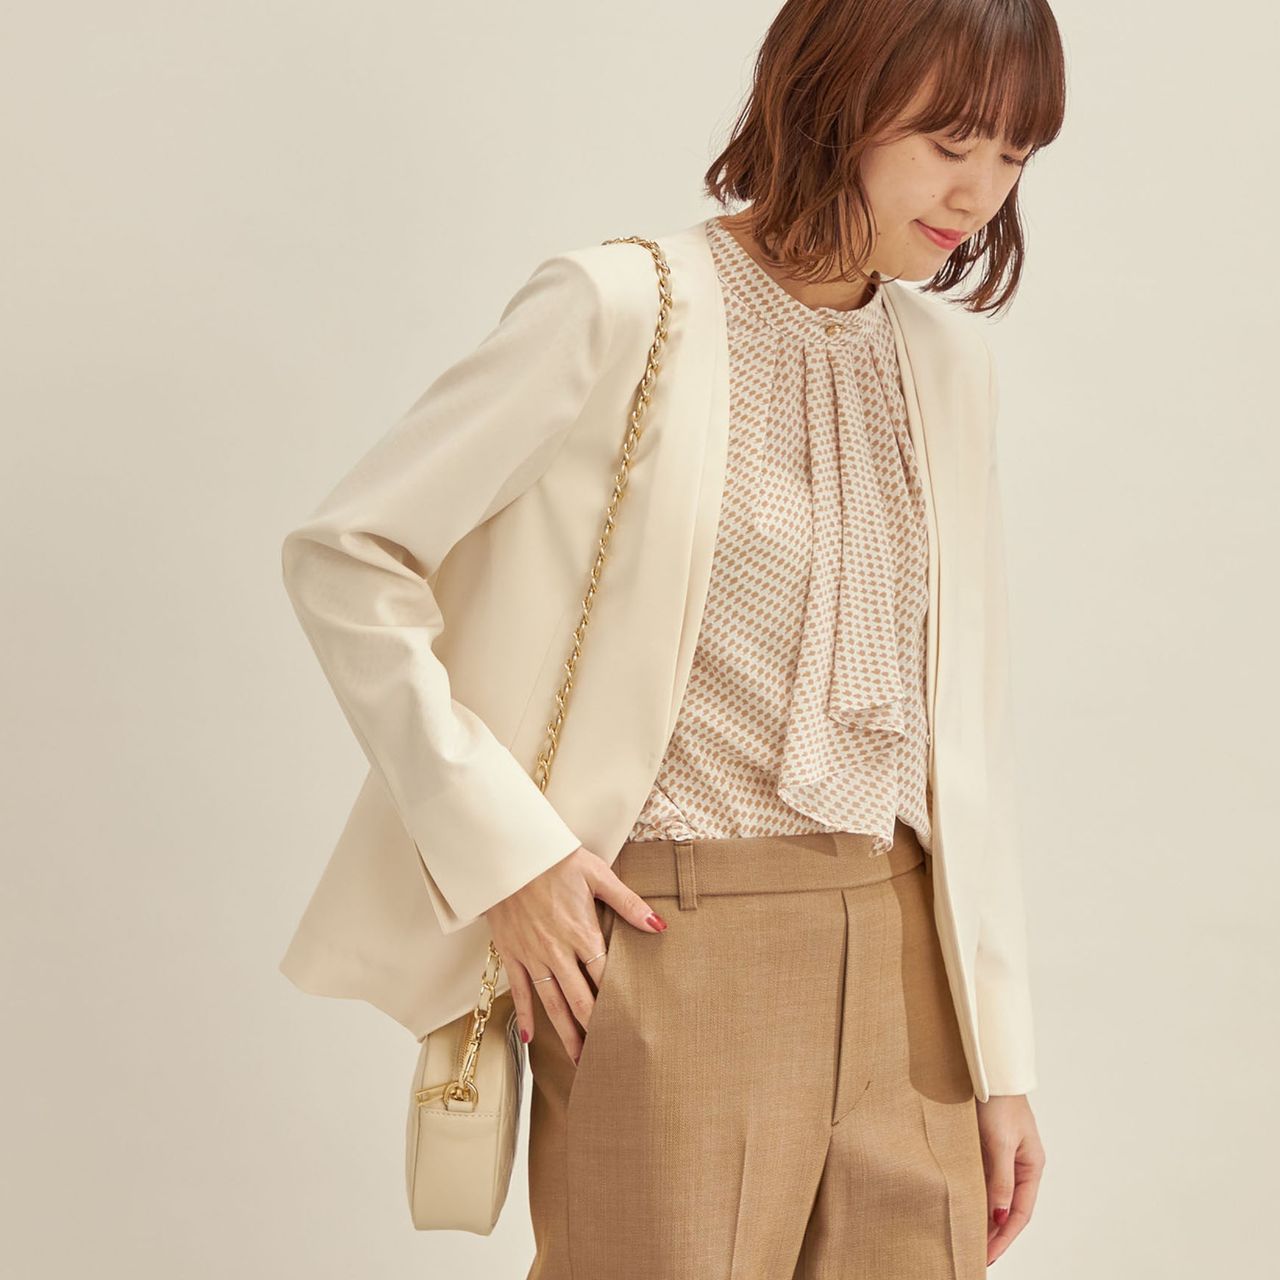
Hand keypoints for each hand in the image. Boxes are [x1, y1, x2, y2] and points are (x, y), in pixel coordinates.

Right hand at [483, 844, 667, 1062]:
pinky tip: (531, 1038)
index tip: (633, 1026)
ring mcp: (531, 955)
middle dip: (595, 1030)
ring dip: (566, 1033)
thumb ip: (628, 902)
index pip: (605, 976)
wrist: (508, 852)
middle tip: (608, 1057)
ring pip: (552, 1003)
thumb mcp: (597, 874)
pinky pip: (518, 991)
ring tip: (579, 1060)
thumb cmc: (555, 859)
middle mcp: (557, 951)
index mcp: (582, 932)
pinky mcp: (510, 953)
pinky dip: (525, 1015)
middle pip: (579, 999)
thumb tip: (658, 926)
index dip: (619, 1003)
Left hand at [976, 1093, 1045, 1264]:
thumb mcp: (1000, 1142)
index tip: (987, 1256)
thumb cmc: (998, 1101)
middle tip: (974, 1254)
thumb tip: (1000, 1215)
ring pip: (993, 1196)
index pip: (1020, 1213)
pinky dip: (973, 1196)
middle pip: (1008, 1208)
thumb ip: (1000, 1179)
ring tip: (967, 1238)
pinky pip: (980, 1179)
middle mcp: (1018, 1165)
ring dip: (982, 1217)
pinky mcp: (983, 1148)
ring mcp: (1001, 1157)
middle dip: (994, 1233)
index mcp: (1031, 1166)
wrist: (985, 1069)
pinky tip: (960, 1207)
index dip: (1004, 1237)